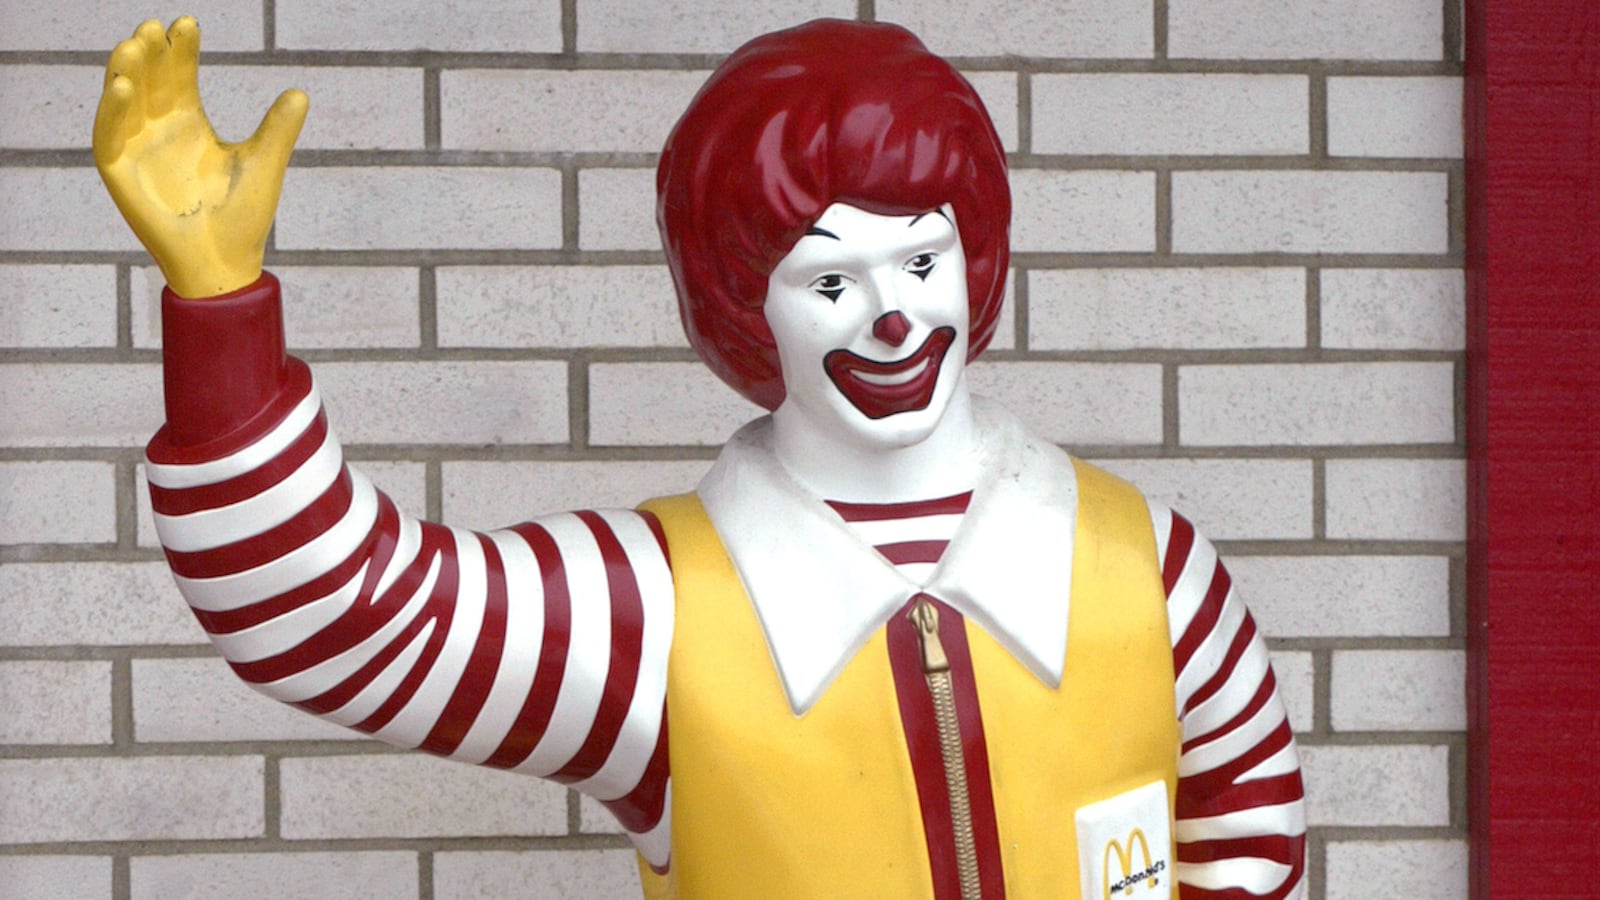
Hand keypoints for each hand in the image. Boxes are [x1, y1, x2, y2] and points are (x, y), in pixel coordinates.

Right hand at [93, 17, 307, 297]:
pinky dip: (113, 112)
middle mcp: (160, 130)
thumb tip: (300, 93)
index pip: (180, 75)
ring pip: (124, 102)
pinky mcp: (121, 175)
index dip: (181, 50)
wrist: (226, 262)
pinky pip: (109, 137)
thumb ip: (278, 129)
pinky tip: (124, 88)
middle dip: (151, 54)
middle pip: (150, 81)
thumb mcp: (263, 164)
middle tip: (156, 27)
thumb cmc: (243, 217)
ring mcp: (137, 150)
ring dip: (125, 73)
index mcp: (190, 123)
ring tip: (134, 44)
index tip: (188, 23)